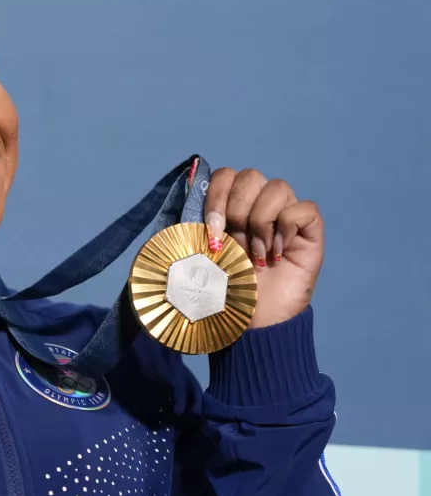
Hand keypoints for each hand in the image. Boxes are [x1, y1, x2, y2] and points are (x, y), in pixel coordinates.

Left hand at [203, 169, 323, 328]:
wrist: (251, 320)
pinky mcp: (310, 231)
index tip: (212, 230)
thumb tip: (185, 187)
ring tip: (257, 255)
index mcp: (231, 206)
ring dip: (260, 223)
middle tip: (235, 244)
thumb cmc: (225, 288)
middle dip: (237, 211)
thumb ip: (191, 224)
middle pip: (250, 176)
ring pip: (277, 187)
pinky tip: (278, 254)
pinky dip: (287, 228)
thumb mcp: (198, 254)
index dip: (216, 196)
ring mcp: (286, 215)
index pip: (225, 175)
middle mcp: (260, 205)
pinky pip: (304, 208)